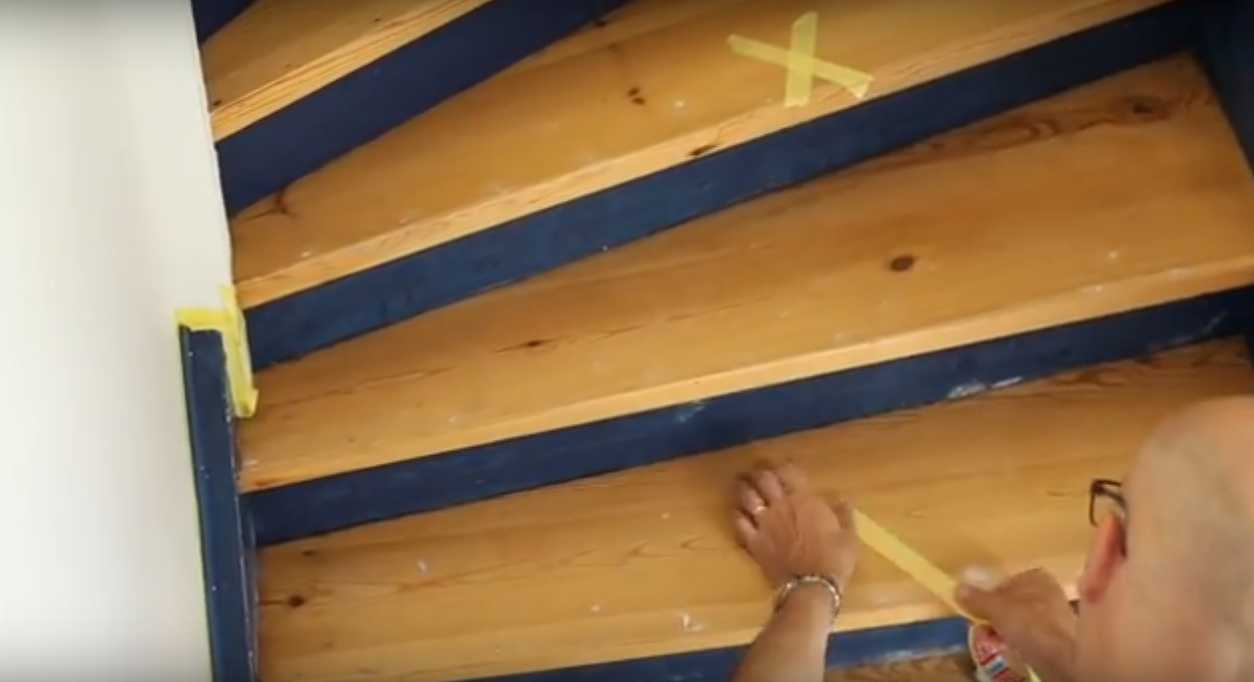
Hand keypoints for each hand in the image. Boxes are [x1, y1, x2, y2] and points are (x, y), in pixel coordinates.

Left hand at [733, 463, 858, 591]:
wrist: (812, 585)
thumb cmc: (834, 559)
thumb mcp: (848, 535)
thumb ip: (843, 514)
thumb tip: (843, 499)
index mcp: (803, 501)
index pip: (789, 475)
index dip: (783, 466)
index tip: (781, 464)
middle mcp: (780, 507)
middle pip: (764, 481)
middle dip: (758, 472)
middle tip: (756, 469)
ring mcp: (764, 524)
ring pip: (748, 498)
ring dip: (743, 487)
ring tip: (741, 482)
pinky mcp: (754, 542)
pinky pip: (740, 524)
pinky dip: (737, 515)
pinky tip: (736, 511)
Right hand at [957, 568, 1077, 681]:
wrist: (1062, 659)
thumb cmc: (1030, 625)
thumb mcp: (997, 609)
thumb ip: (977, 598)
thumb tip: (958, 588)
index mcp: (1037, 577)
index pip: (1007, 580)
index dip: (991, 594)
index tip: (979, 608)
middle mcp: (1051, 592)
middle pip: (1014, 600)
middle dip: (999, 613)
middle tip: (985, 625)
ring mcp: (1057, 615)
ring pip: (1023, 619)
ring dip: (1009, 628)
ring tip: (997, 639)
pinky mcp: (1060, 637)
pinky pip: (1032, 635)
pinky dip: (1021, 640)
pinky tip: (1014, 649)